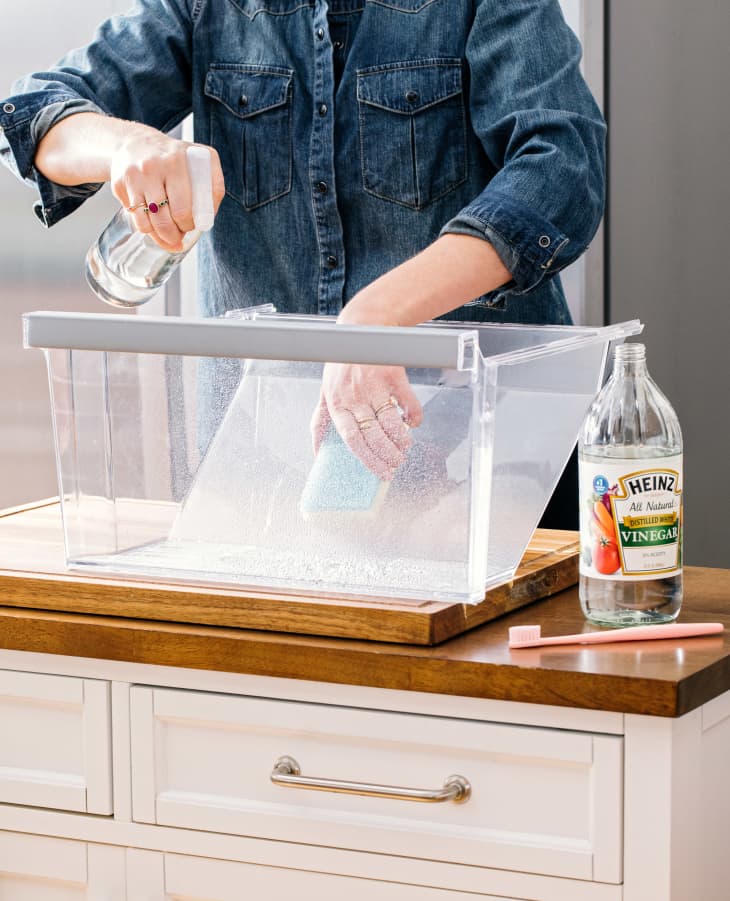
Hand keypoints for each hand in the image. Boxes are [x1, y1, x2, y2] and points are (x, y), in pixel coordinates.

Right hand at [109, 126, 224, 251]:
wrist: (136, 142)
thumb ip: (214, 186)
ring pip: (147, 224)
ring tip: (168, 235)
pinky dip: (146, 228)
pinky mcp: (119, 185)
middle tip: (179, 235)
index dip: (189, 225)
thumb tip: (208, 218)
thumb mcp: (200, 160)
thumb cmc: (174, 157)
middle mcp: (152, 167)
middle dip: (174, 235)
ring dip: (160, 236)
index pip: (183, 209)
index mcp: (176, 162)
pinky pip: (135, 219)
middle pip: (164, 220)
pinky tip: (153, 224)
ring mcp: (133, 177)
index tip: (191, 225)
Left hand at [311, 362, 422, 480]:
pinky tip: (413, 423)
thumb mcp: (324, 392)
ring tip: (404, 447)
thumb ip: (320, 421)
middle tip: (397, 463)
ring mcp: (374, 385)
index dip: (368, 459)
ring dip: (401, 440)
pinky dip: (414, 416)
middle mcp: (354, 396)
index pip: (351, 439)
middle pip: (373, 435)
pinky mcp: (392, 374)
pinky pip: (408, 402)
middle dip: (388, 455)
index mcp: (337, 404)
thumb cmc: (341, 363)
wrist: (361, 330)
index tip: (381, 472)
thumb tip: (317, 452)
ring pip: (391, 422)